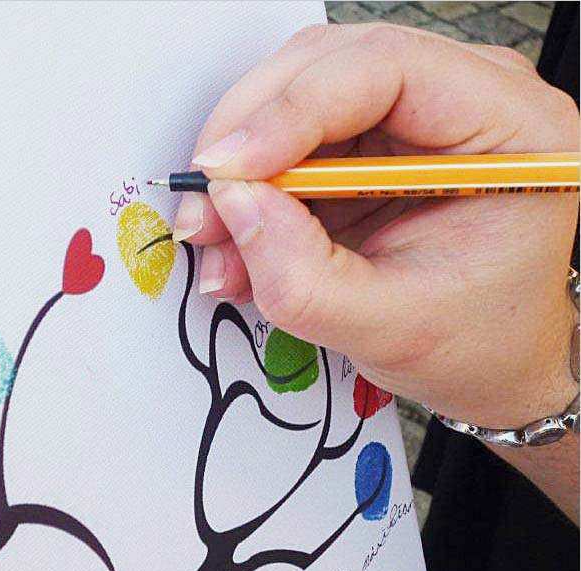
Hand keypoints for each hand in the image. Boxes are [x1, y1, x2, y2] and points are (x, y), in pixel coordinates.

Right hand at [175, 22, 578, 432]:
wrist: (489, 360)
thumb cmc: (472, 342)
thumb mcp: (390, 328)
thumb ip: (305, 276)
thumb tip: (231, 203)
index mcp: (510, 128)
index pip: (387, 68)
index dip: (293, 110)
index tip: (229, 170)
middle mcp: (464, 97)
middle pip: (328, 66)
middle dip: (250, 133)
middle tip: (205, 203)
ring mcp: (411, 115)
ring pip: (295, 96)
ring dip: (241, 167)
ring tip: (216, 239)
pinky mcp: (369, 141)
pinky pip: (289, 141)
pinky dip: (250, 188)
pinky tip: (237, 241)